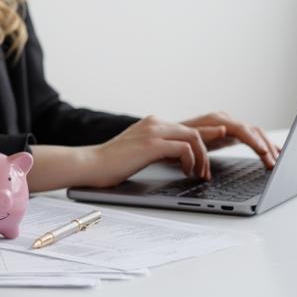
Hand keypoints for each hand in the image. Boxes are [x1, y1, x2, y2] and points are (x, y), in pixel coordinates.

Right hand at [86, 115, 229, 187]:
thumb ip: (156, 147)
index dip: (201, 144)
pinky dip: (190, 161)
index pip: (185, 129)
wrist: (91, 164)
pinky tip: (185, 172)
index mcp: (152, 123)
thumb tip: (176, 157)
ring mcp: (153, 132)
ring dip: (201, 158)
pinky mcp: (151, 144)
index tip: (205, 161)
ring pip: (193, 138)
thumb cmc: (111, 163)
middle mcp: (155, 123)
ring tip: (198, 174)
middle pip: (195, 131)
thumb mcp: (139, 150)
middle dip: (206, 153)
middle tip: (205, 172)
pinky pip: (184, 148)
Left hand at [181, 112, 280, 168]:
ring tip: (280, 161)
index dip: (255, 142)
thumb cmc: (178, 140)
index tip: (265, 153)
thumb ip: (206, 134)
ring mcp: (231, 126)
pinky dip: (264, 145)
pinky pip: (252, 138)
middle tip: (276, 164)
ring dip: (268, 147)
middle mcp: (227, 120)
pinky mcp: (232, 134)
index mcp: (218, 120)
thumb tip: (223, 129)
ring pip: (256, 134)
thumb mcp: (189, 139)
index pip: (243, 130)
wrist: (170, 138)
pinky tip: (275, 153)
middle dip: (266, 147)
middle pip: (254, 131)